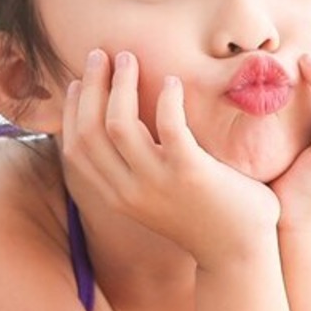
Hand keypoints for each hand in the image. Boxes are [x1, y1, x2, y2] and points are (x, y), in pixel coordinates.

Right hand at [62, 48, 279, 269]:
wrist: (239, 254)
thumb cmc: (200, 217)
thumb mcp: (152, 199)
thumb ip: (133, 171)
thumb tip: (121, 129)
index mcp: (116, 196)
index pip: (74, 148)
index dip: (72, 110)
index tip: (77, 82)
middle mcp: (128, 190)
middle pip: (89, 131)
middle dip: (90, 87)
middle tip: (99, 55)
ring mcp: (157, 182)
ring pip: (119, 123)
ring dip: (120, 84)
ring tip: (129, 58)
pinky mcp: (190, 173)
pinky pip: (168, 125)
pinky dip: (166, 98)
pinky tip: (173, 82)